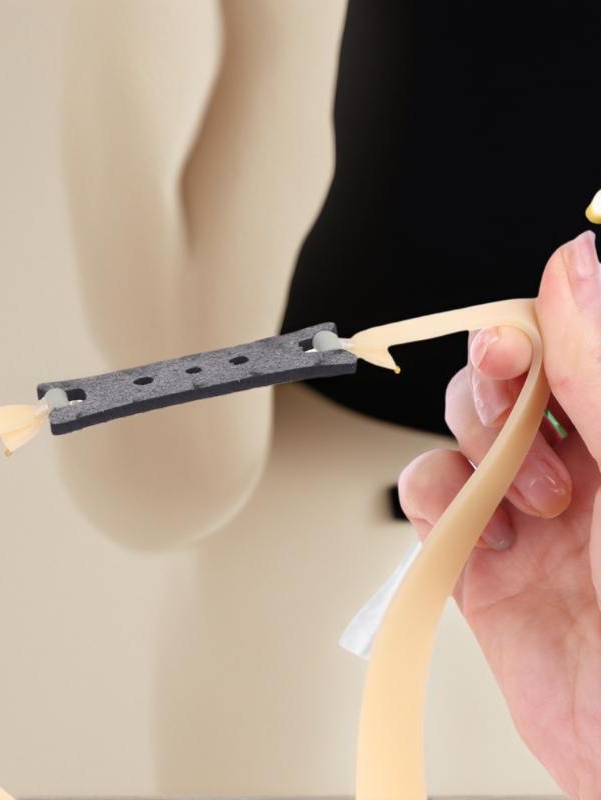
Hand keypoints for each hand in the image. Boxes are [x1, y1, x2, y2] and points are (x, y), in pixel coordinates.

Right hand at [398, 231, 600, 798]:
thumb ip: (598, 370)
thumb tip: (574, 266)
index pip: (562, 345)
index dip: (526, 333)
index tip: (508, 346)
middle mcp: (584, 467)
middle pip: (498, 386)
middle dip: (496, 402)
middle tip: (515, 422)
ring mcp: (529, 514)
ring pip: (458, 436)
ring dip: (474, 460)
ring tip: (525, 507)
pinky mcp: (479, 561)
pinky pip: (429, 500)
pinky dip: (437, 506)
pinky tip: (478, 537)